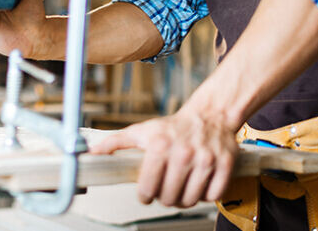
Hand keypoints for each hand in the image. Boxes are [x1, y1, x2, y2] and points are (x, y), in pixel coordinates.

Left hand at [89, 107, 238, 207]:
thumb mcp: (142, 131)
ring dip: (184, 198)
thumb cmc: (173, 127)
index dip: (145, 195)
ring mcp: (206, 159)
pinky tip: (199, 183)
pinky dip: (206, 195)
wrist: (209, 115)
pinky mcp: (225, 165)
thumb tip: (91, 153)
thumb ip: (115, 143)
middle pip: (169, 198)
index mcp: (160, 145)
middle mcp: (183, 152)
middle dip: (164, 197)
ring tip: (181, 186)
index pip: (148, 188)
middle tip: (165, 188)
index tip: (147, 192)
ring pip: (191, 200)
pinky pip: (213, 196)